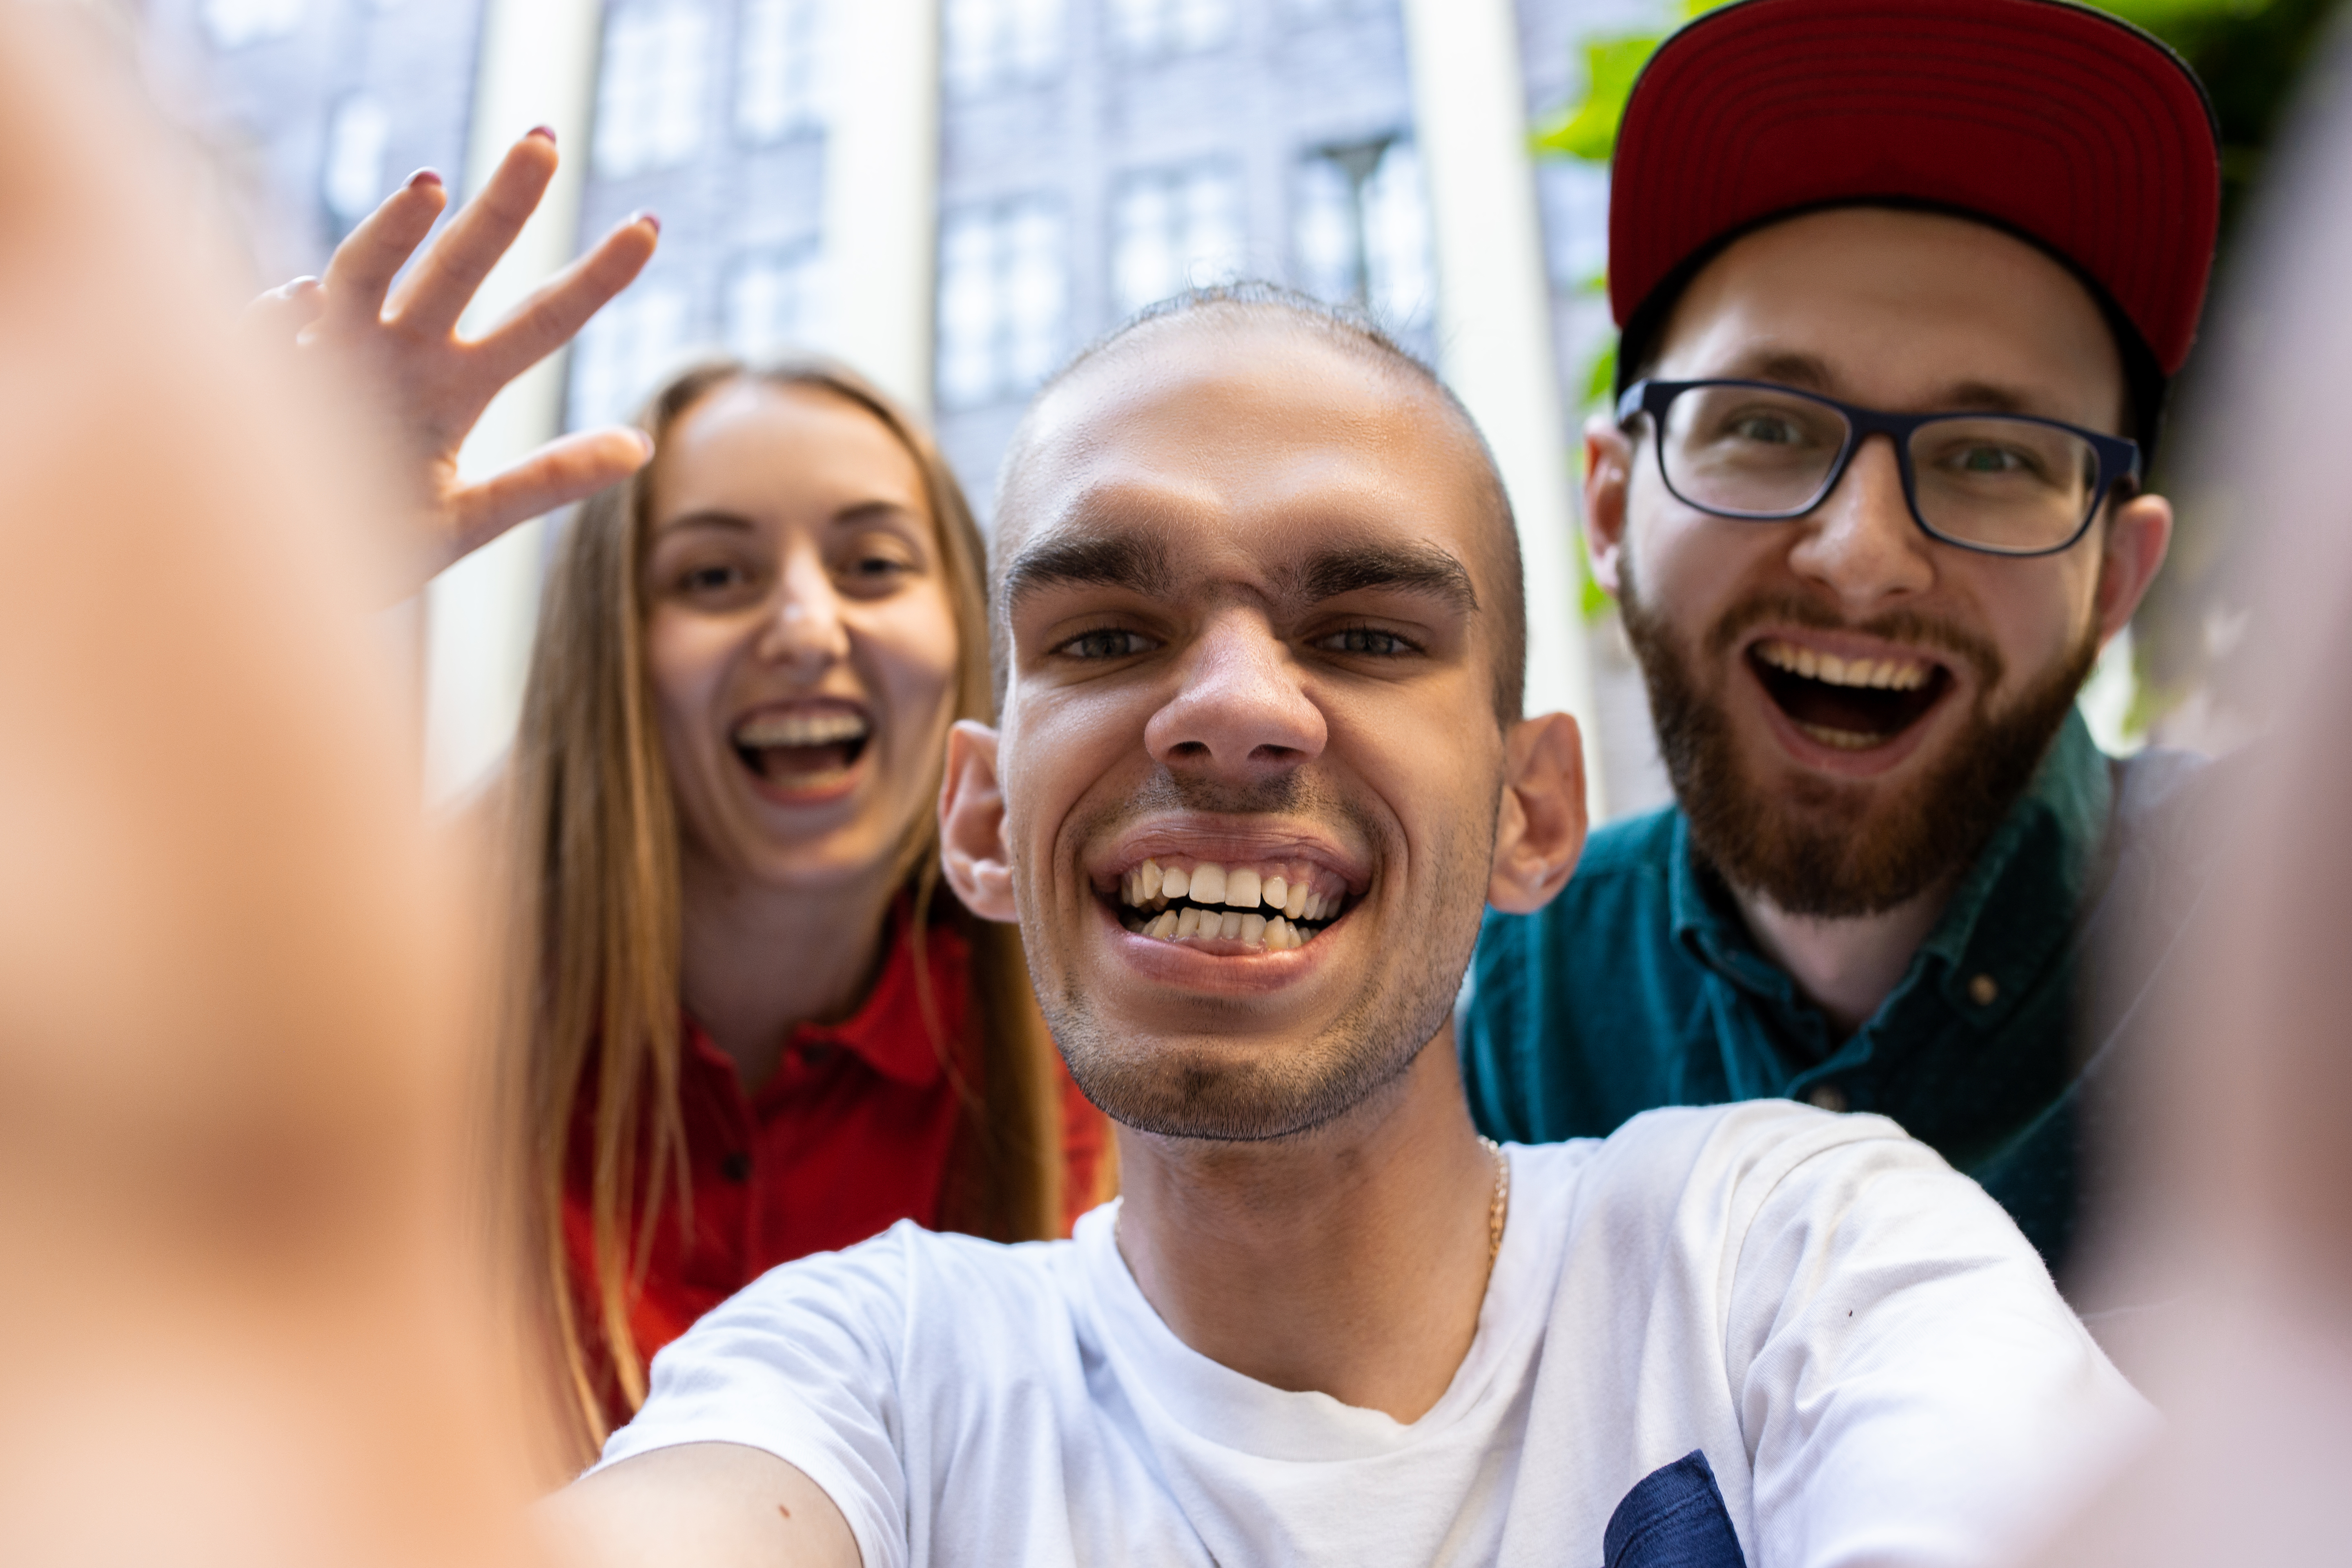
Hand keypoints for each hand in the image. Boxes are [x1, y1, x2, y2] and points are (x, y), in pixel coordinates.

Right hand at [254, 127, 660, 593]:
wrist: (280, 579)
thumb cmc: (372, 542)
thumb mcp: (469, 520)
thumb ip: (547, 481)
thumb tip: (643, 446)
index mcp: (457, 386)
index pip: (541, 321)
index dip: (594, 278)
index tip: (650, 228)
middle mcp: (401, 354)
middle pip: (461, 264)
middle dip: (502, 205)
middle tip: (546, 141)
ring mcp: (332, 356)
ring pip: (363, 273)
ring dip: (392, 230)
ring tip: (431, 188)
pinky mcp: (261, 380)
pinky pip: (272, 333)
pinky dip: (286, 316)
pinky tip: (298, 302)